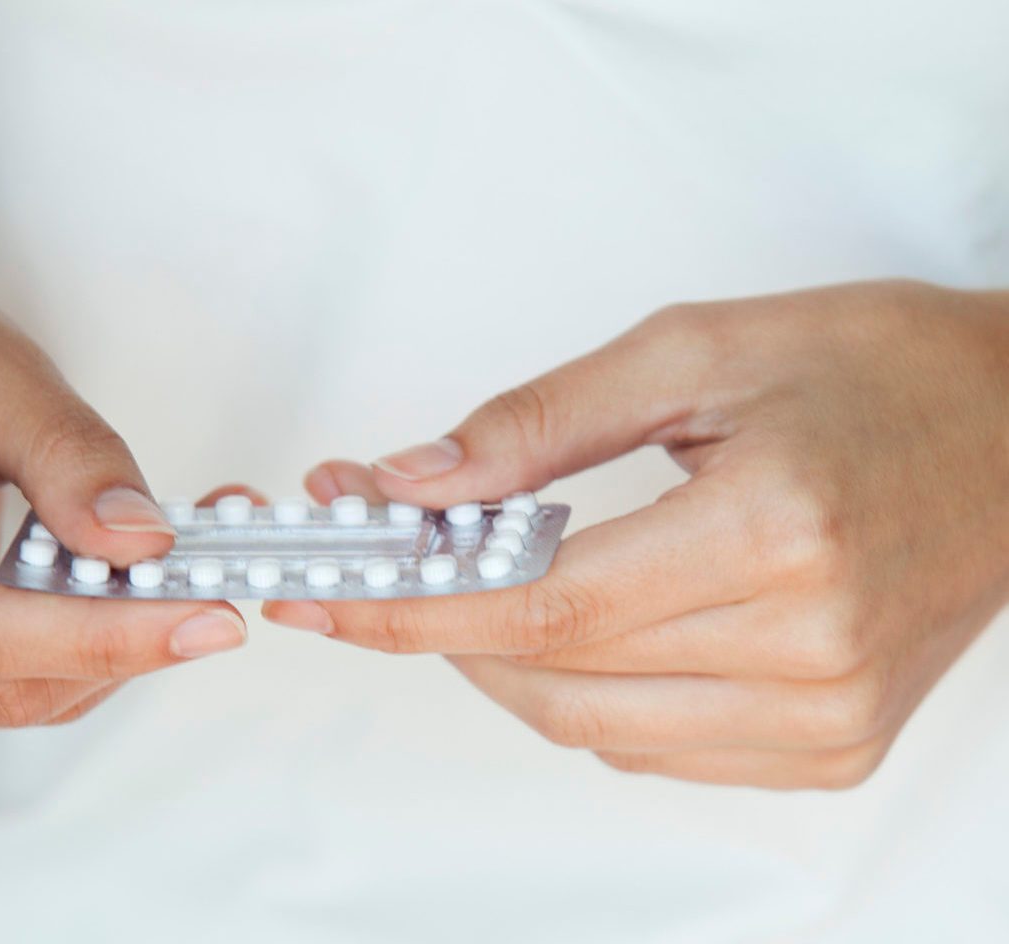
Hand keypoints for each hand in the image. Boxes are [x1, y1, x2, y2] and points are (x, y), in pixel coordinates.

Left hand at [267, 281, 1008, 787]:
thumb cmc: (877, 372)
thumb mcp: (694, 351)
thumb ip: (539, 424)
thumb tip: (418, 483)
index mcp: (775, 533)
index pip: (543, 606)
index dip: (414, 608)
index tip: (324, 599)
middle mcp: (808, 648)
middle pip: (555, 674)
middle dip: (441, 626)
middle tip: (381, 571)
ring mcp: (827, 716)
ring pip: (591, 726)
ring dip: (506, 663)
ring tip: (477, 585)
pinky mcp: (831, 748)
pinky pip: (652, 748)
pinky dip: (584, 695)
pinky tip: (577, 628)